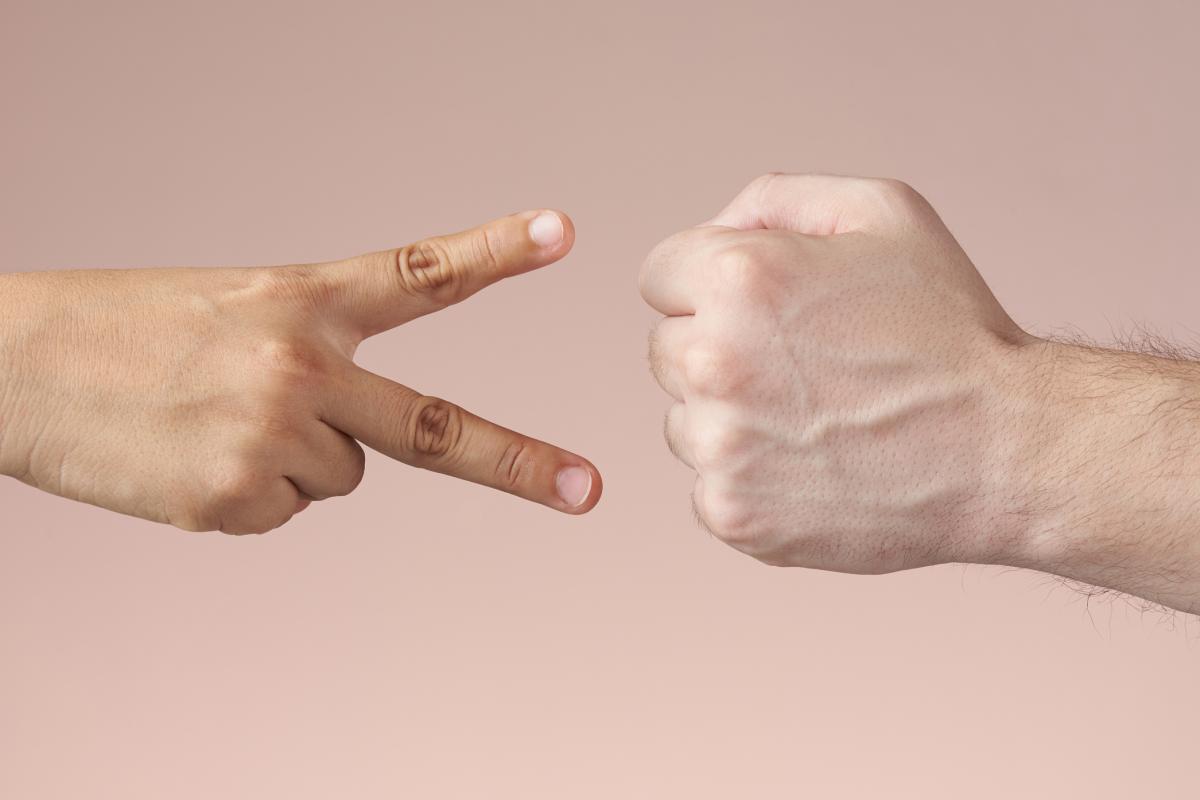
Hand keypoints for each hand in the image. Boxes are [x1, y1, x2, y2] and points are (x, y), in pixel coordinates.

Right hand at [0, 210, 600, 532]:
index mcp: (302, 300)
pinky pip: (283, 511)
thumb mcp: (232, 314)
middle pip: (435, 427)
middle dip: (519, 463)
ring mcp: (274, 436)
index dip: (492, 252)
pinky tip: (189, 460)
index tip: (558, 234)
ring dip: (291, 461)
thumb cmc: (127, 335)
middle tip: (588, 492)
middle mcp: (302, 366)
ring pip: (340, 477)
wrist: (12, 368)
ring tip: (211, 424)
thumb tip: (357, 457)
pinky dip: (248, 497)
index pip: (416, 274)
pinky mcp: (238, 499)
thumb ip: (315, 363)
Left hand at [640, 174, 1034, 573]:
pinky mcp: (731, 514)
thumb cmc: (951, 328)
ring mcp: (718, 446)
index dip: (712, 286)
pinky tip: (815, 468)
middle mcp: (711, 360)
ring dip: (729, 418)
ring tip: (817, 420)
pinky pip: (707, 485)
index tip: (767, 310)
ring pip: (682, 421)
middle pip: (664, 349)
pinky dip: (749, 480)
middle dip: (717, 349)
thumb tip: (710, 230)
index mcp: (737, 277)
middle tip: (803, 366)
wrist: (1007, 452)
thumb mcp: (882, 212)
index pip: (660, 275)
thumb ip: (774, 199)